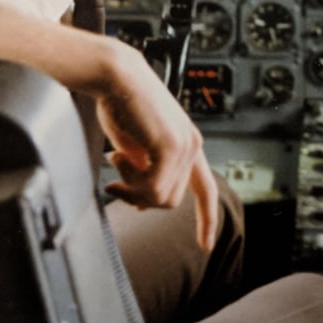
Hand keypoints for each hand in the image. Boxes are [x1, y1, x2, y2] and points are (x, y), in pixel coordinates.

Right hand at [95, 39, 218, 248]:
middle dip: (139, 198)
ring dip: (131, 188)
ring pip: (159, 198)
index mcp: (188, 145)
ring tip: (115, 161)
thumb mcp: (137, 149)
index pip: (206, 189)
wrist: (116, 77)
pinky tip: (115, 158)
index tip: (207, 245)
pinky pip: (151, 188)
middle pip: (169, 201)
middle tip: (115, 180)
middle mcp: (193, 146)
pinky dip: (129, 182)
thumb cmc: (123, 106)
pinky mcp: (171, 146)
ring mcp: (185, 146)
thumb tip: (142, 204)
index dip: (206, 219)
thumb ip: (147, 173)